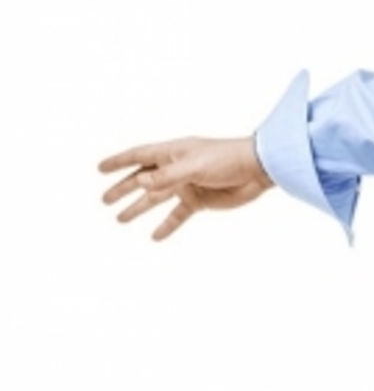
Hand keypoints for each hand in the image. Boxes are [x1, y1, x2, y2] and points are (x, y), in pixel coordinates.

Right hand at [99, 136, 273, 239]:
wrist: (257, 170)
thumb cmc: (226, 159)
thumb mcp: (194, 166)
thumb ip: (167, 176)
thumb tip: (140, 183)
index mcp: (172, 153)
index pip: (139, 156)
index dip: (119, 162)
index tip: (99, 169)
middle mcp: (176, 168)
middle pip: (143, 180)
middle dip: (123, 189)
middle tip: (105, 201)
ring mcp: (187, 185)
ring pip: (157, 199)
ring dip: (140, 208)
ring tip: (121, 219)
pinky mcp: (200, 201)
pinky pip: (179, 215)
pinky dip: (167, 225)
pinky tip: (155, 237)